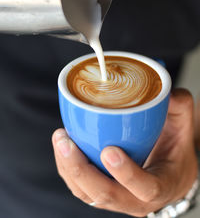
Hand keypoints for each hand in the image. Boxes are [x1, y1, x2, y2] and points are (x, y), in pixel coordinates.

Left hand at [52, 89, 197, 216]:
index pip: (145, 188)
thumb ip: (180, 107)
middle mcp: (136, 200)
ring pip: (87, 193)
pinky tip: (63, 145)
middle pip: (106, 195)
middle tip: (66, 143)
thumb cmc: (175, 150)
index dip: (126, 174)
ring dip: (69, 168)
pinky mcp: (102, 192)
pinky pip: (81, 187)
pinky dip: (67, 168)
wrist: (169, 173)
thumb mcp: (183, 128)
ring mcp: (117, 198)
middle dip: (82, 170)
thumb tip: (166, 91)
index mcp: (161, 186)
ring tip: (60, 138)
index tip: (109, 151)